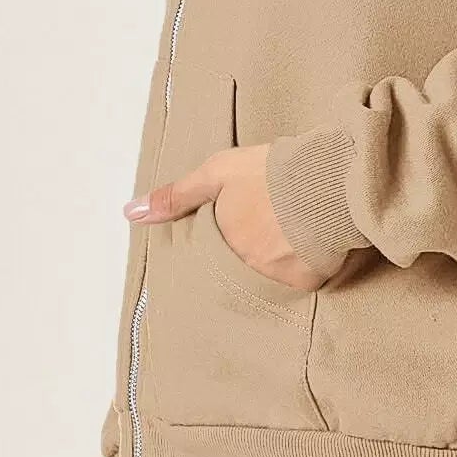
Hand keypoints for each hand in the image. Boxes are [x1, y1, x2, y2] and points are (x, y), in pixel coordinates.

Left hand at [123, 142, 333, 289]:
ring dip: (274, 261)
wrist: (326, 182)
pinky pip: (299, 283)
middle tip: (266, 230)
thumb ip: (176, 195)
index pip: (210, 252)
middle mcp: (242, 267)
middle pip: (238, 266)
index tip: (239, 225)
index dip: (225, 237)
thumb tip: (130, 213)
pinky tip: (309, 247)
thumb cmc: (270, 173)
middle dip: (248, 253)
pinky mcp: (306, 284)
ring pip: (267, 276)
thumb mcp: (217, 172)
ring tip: (289, 235)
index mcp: (220, 241)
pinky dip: (302, 269)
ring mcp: (274, 279)